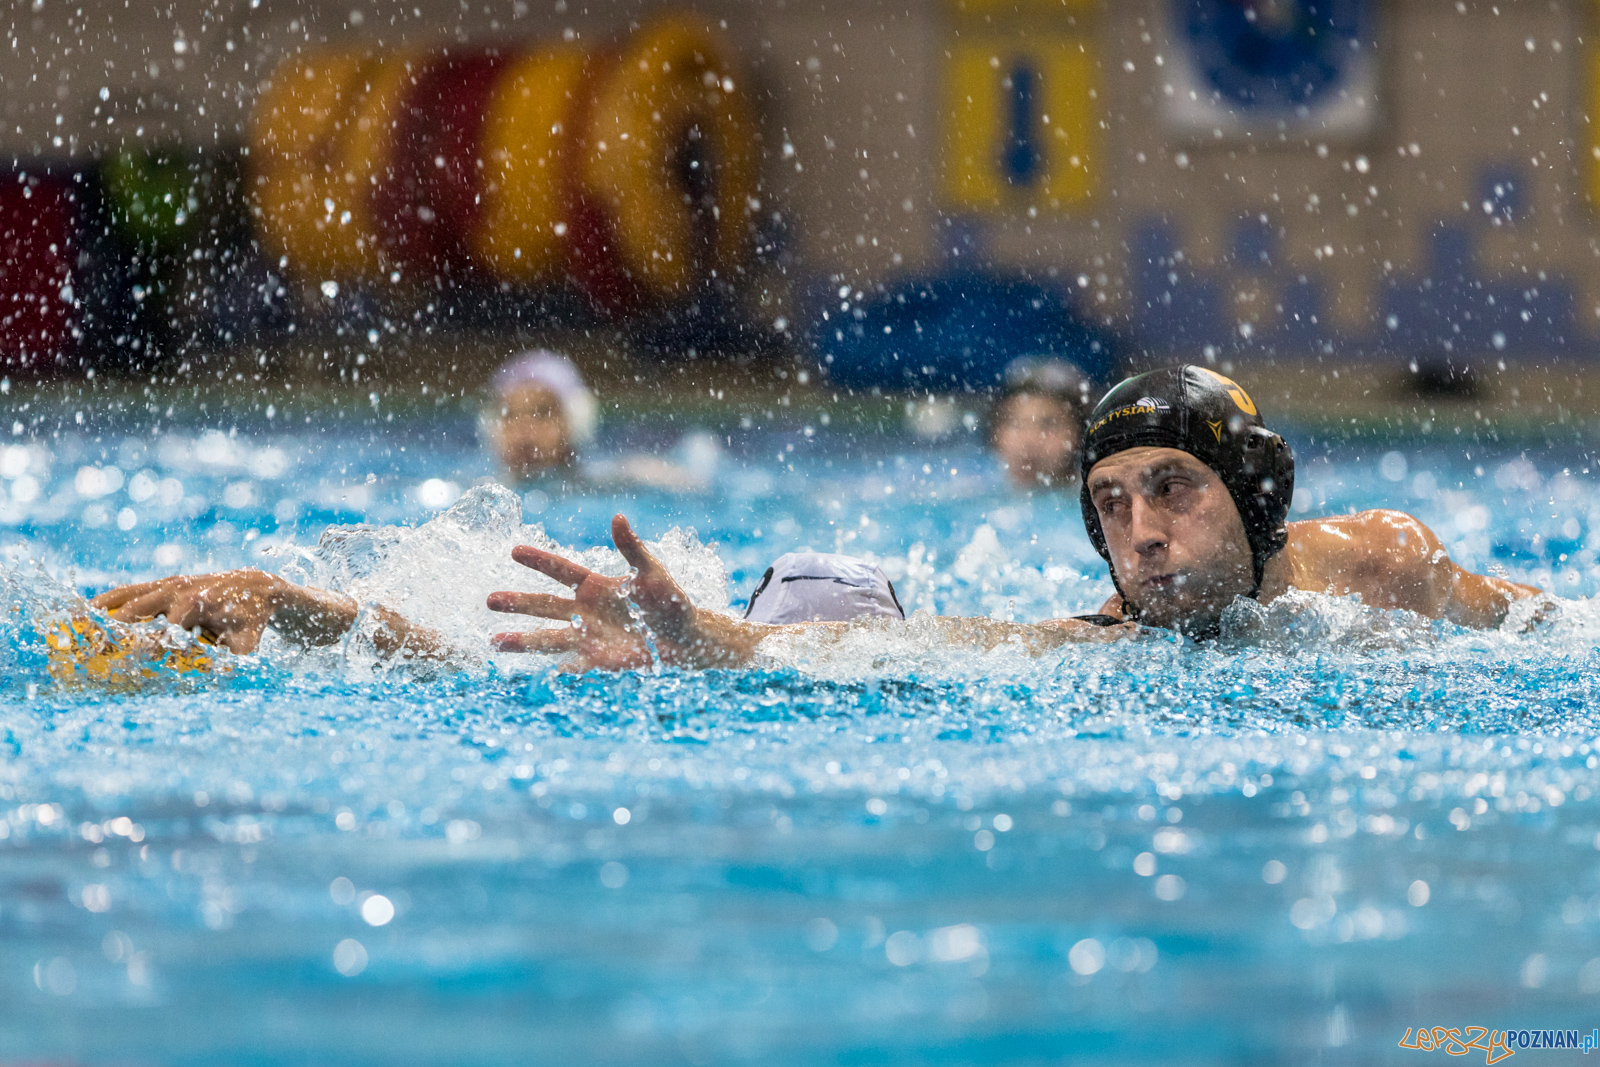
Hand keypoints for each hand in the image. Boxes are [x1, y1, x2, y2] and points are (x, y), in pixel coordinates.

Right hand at [91, 569, 290, 653]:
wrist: (254, 585)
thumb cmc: (249, 620)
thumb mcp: (246, 645)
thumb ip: (232, 666)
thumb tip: (218, 689)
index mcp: (200, 603)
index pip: (170, 624)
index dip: (151, 642)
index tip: (135, 661)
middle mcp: (179, 590)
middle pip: (138, 608)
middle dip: (115, 630)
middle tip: (92, 653)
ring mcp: (166, 585)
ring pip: (125, 595)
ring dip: (99, 612)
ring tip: (73, 630)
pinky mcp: (158, 584)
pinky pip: (125, 590)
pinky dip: (103, 601)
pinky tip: (81, 615)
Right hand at [488, 514, 744, 670]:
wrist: (685, 637)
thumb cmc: (669, 600)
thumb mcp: (652, 573)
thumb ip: (632, 548)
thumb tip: (618, 517)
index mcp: (594, 585)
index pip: (561, 570)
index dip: (539, 561)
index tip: (514, 550)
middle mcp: (583, 610)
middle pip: (544, 605)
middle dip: (517, 603)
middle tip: (488, 600)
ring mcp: (587, 636)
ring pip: (548, 637)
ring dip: (522, 640)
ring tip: (494, 642)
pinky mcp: (597, 660)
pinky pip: (572, 664)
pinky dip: (559, 668)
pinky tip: (540, 672)